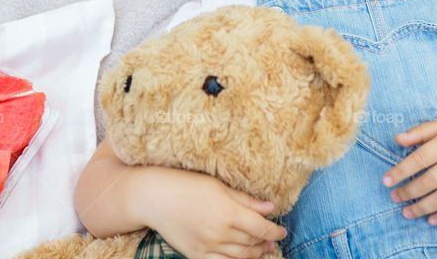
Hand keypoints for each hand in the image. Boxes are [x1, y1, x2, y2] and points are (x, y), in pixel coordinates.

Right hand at [139, 166, 286, 258]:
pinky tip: (240, 258)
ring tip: (262, 250)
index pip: (260, 227)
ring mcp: (207, 246)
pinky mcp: (196, 255)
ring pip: (240, 257)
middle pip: (251, 243)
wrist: (155, 198)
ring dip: (254, 255)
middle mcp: (220, 232)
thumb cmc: (186, 185)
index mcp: (228, 212)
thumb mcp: (219, 186)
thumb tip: (270, 208)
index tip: (281, 231)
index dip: (274, 231)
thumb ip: (246, 200)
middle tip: (272, 240)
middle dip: (265, 243)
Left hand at [381, 112, 436, 225]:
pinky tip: (431, 219)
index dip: (401, 170)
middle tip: (394, 197)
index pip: (421, 158)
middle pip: (432, 180)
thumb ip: (422, 131)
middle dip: (410, 191)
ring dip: (424, 207)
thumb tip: (397, 139)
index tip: (386, 180)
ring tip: (406, 212)